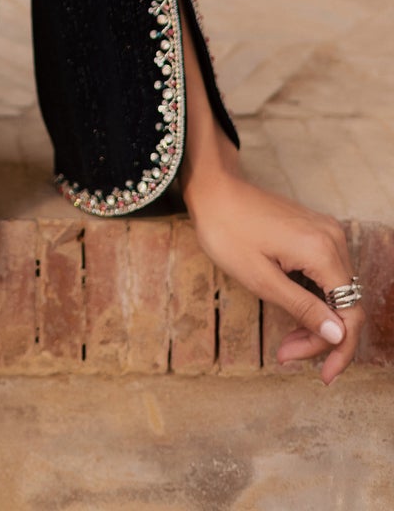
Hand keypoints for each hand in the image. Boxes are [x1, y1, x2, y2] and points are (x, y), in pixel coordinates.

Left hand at [183, 167, 364, 383]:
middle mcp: (333, 239)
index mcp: (322, 251)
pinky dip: (312, 299)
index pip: (350, 314)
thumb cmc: (227, 231)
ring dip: (316, 321)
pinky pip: (325, 274)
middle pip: (345, 305)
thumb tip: (338, 336)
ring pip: (336, 292)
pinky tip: (291, 313)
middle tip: (288, 354)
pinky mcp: (315, 231)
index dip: (340, 350)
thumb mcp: (260, 279)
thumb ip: (302, 308)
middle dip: (321, 338)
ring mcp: (325, 232)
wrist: (213, 188)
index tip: (322, 376)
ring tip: (286, 342)